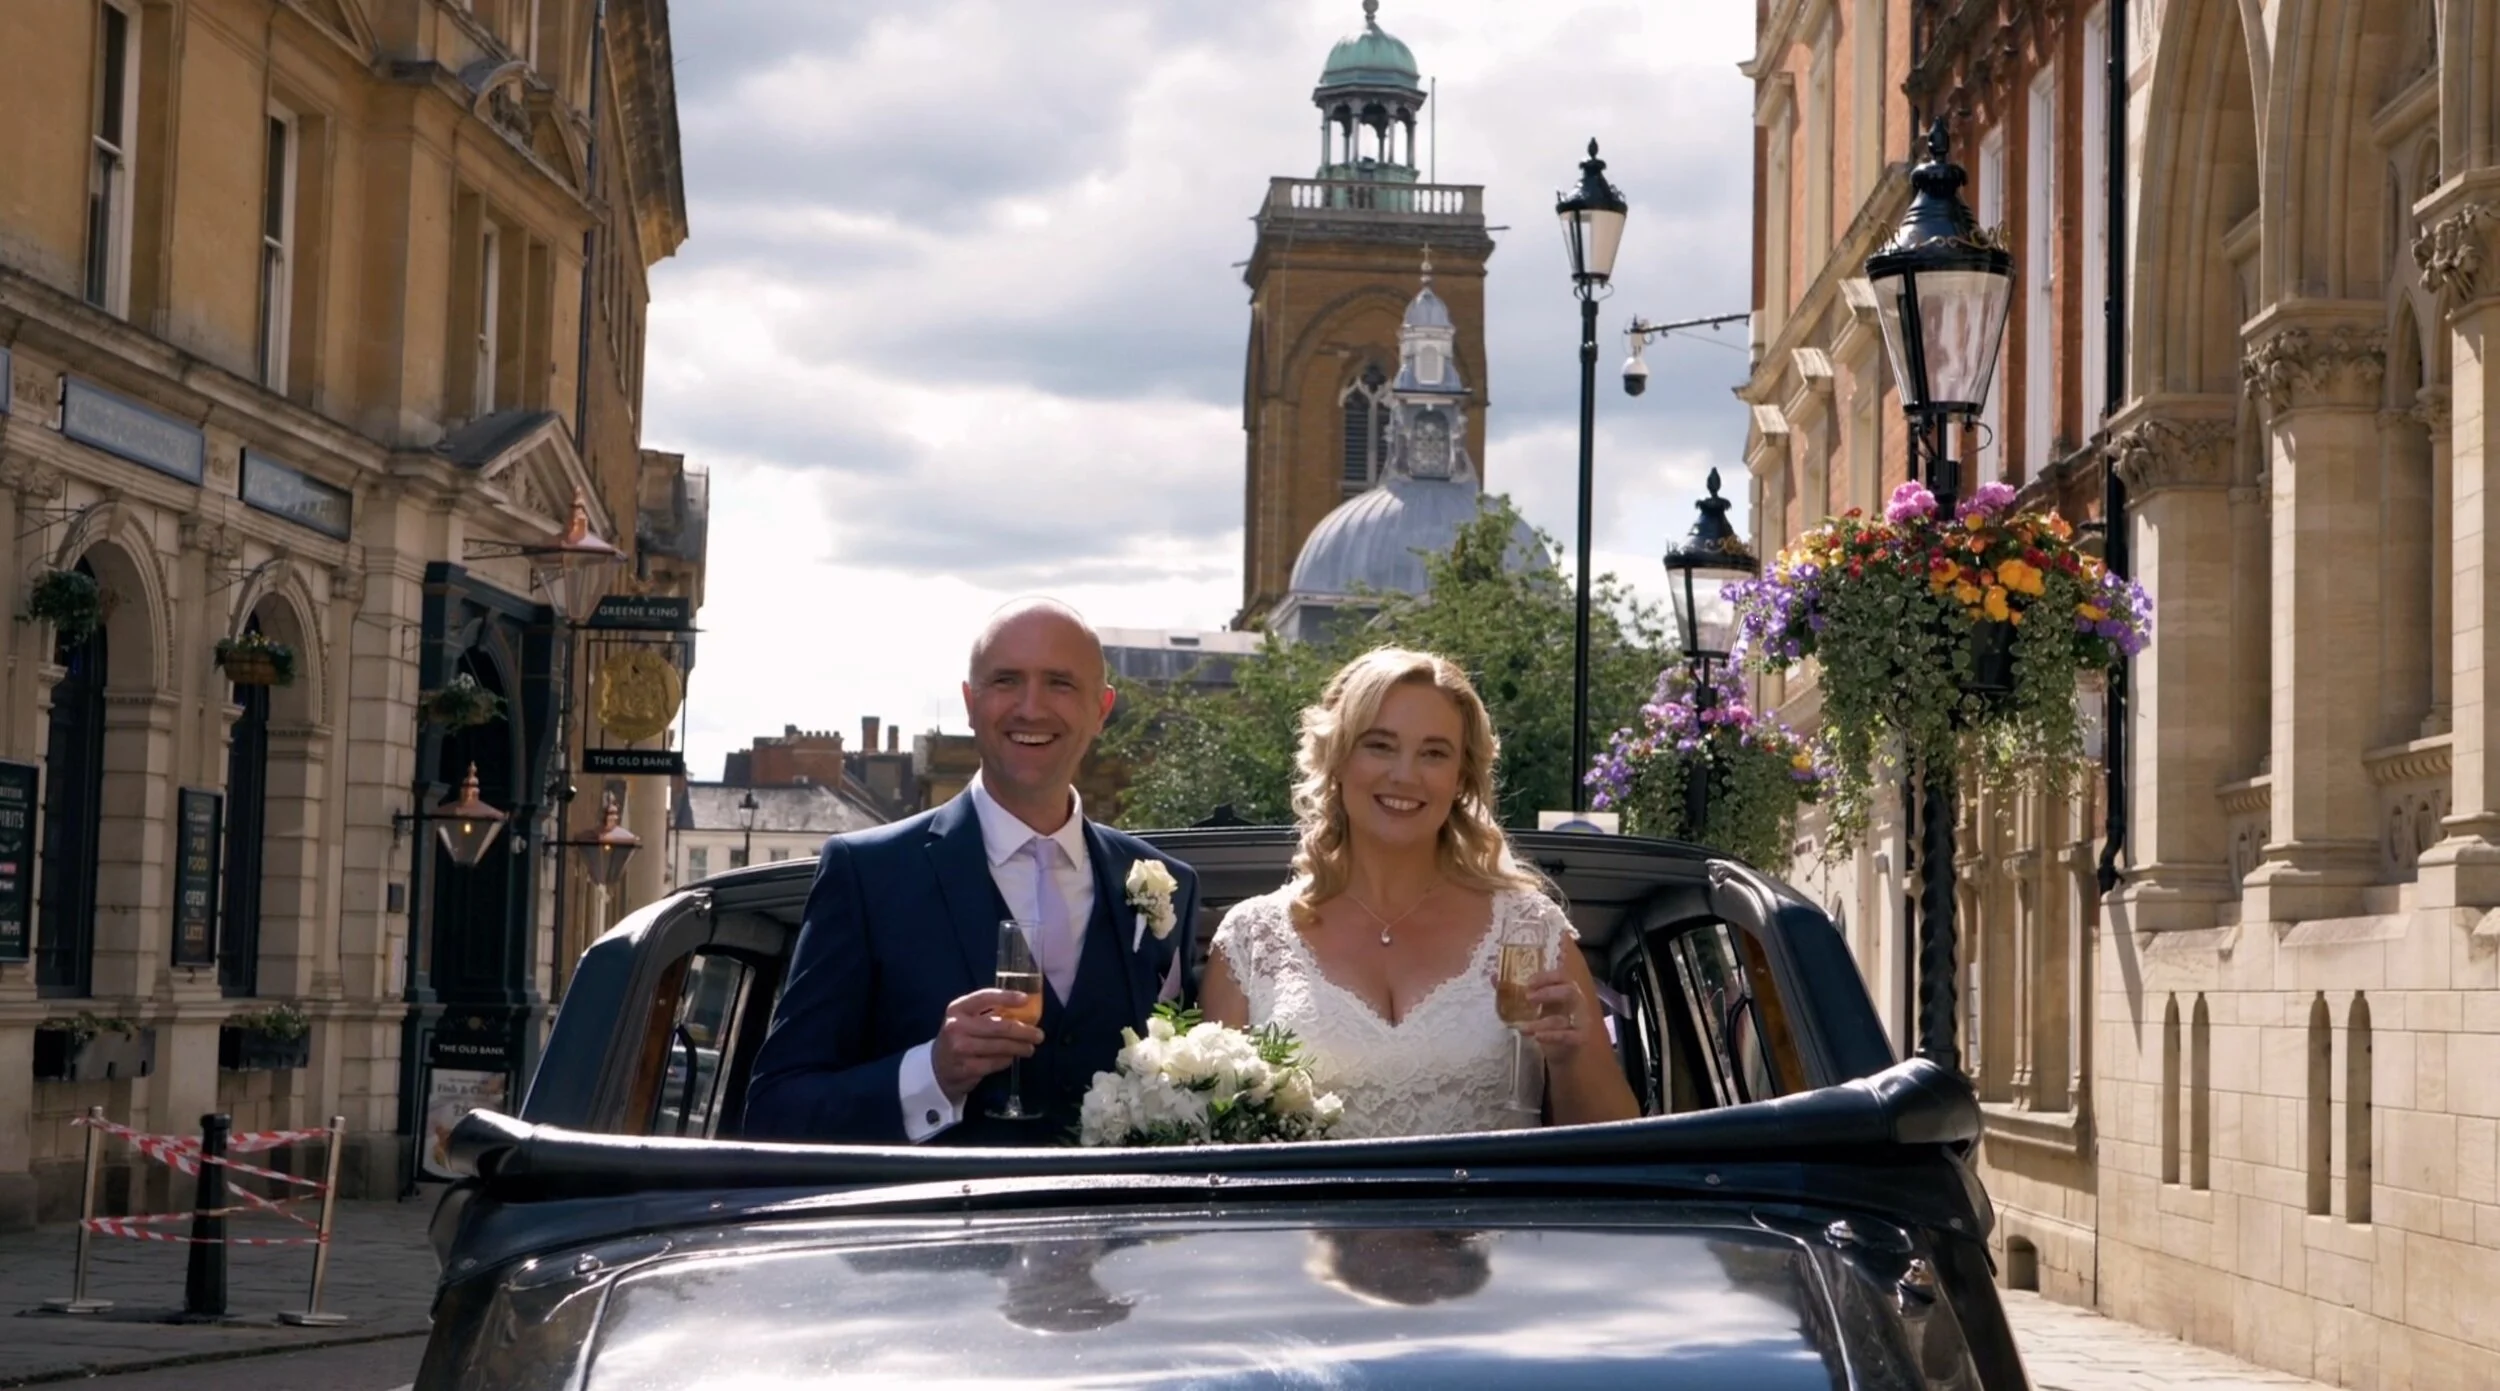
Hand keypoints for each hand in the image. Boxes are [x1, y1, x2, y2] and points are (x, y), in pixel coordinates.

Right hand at [931, 988, 1042, 1102]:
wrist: (937, 1067)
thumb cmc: (959, 1037)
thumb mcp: (966, 1020)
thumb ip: (988, 1013)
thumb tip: (1024, 1010)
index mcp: (958, 1009)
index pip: (985, 997)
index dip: (1006, 997)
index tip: (1025, 999)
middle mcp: (956, 1026)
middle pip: (998, 1026)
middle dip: (1023, 1031)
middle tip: (1039, 1035)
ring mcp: (960, 1048)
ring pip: (1000, 1046)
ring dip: (1019, 1047)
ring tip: (1030, 1048)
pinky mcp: (966, 1068)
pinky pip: (995, 1063)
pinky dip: (1007, 1060)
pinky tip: (1012, 1057)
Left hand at [1512, 969, 1599, 1060]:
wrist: (1563, 1050)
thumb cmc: (1549, 1022)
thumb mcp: (1535, 1006)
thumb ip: (1515, 991)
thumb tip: (1493, 977)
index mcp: (1566, 989)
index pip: (1562, 975)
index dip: (1546, 976)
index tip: (1528, 982)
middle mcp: (1577, 1002)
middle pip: (1569, 991)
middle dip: (1548, 993)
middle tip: (1528, 998)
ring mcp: (1581, 1021)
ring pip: (1562, 1019)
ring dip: (1540, 1023)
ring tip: (1522, 1028)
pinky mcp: (1580, 1038)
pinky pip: (1568, 1036)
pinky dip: (1552, 1036)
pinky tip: (1538, 1037)